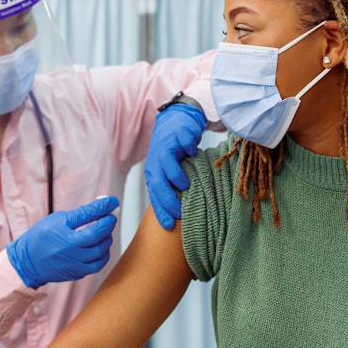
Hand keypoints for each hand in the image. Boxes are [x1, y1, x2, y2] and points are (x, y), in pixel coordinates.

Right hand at [6, 196, 120, 288]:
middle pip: (98, 234)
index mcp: (61, 231)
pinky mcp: (78, 273)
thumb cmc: (41, 238)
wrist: (28, 262)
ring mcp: (74, 263)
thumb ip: (79, 215)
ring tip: (103, 232)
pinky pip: (98, 264)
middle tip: (109, 217)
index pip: (87, 215)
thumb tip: (100, 208)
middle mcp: (69, 248)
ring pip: (101, 250)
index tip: (113, 201)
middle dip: (108, 223)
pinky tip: (100, 247)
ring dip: (107, 238)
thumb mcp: (56, 220)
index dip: (103, 206)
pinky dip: (103, 254)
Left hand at [144, 103, 206, 229]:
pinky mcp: (179, 135)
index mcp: (153, 172)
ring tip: (187, 185)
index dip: (160, 211)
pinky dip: (191, 151)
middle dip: (168, 200)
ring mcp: (166, 146)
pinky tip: (194, 154)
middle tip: (180, 212)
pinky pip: (185, 146)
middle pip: (158, 182)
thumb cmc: (173, 151)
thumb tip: (179, 213)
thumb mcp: (169, 170)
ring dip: (177, 177)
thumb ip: (172, 187)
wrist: (176, 121)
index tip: (168, 226)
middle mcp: (156, 161)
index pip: (154, 194)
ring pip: (167, 165)